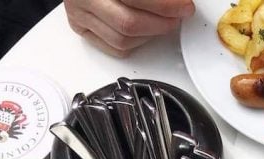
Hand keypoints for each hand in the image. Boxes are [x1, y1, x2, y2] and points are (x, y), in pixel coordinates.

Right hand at [64, 0, 194, 56]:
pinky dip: (136, 43)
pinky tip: (146, 31)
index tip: (184, 6)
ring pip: (122, 40)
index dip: (165, 6)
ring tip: (163, 22)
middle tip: (177, 16)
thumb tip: (178, 1)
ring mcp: (79, 14)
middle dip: (161, 24)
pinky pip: (115, 48)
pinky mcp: (81, 27)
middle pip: (129, 24)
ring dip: (150, 35)